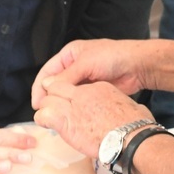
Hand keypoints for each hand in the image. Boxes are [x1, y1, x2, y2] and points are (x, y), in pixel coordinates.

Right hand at [31, 39, 147, 108]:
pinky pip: (78, 100)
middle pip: (55, 84)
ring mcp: (83, 79)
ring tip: (54, 118)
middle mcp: (74, 67)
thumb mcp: (85, 64)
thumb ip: (66, 77)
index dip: (39, 87)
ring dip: (61, 104)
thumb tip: (47, 88)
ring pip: (66, 94)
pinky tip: (69, 117)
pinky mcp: (92, 91)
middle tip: (43, 114)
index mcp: (69, 55)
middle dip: (49, 98)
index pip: (47, 72)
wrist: (137, 66)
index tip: (36, 104)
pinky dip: (73, 107)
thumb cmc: (111, 57)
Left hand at [34, 80, 151, 159]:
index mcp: (99, 88)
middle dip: (52, 96)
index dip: (68, 92)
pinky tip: (46, 124)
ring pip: (47, 99)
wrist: (131, 136)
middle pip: (57, 86)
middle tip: (53, 107)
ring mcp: (73, 106)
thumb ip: (122, 106)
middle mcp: (83, 93)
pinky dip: (43, 119)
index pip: (75, 85)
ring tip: (49, 117)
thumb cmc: (136, 126)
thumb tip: (130, 111)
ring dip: (46, 108)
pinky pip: (45, 115)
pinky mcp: (66, 121)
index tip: (69, 102)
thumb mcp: (131, 107)